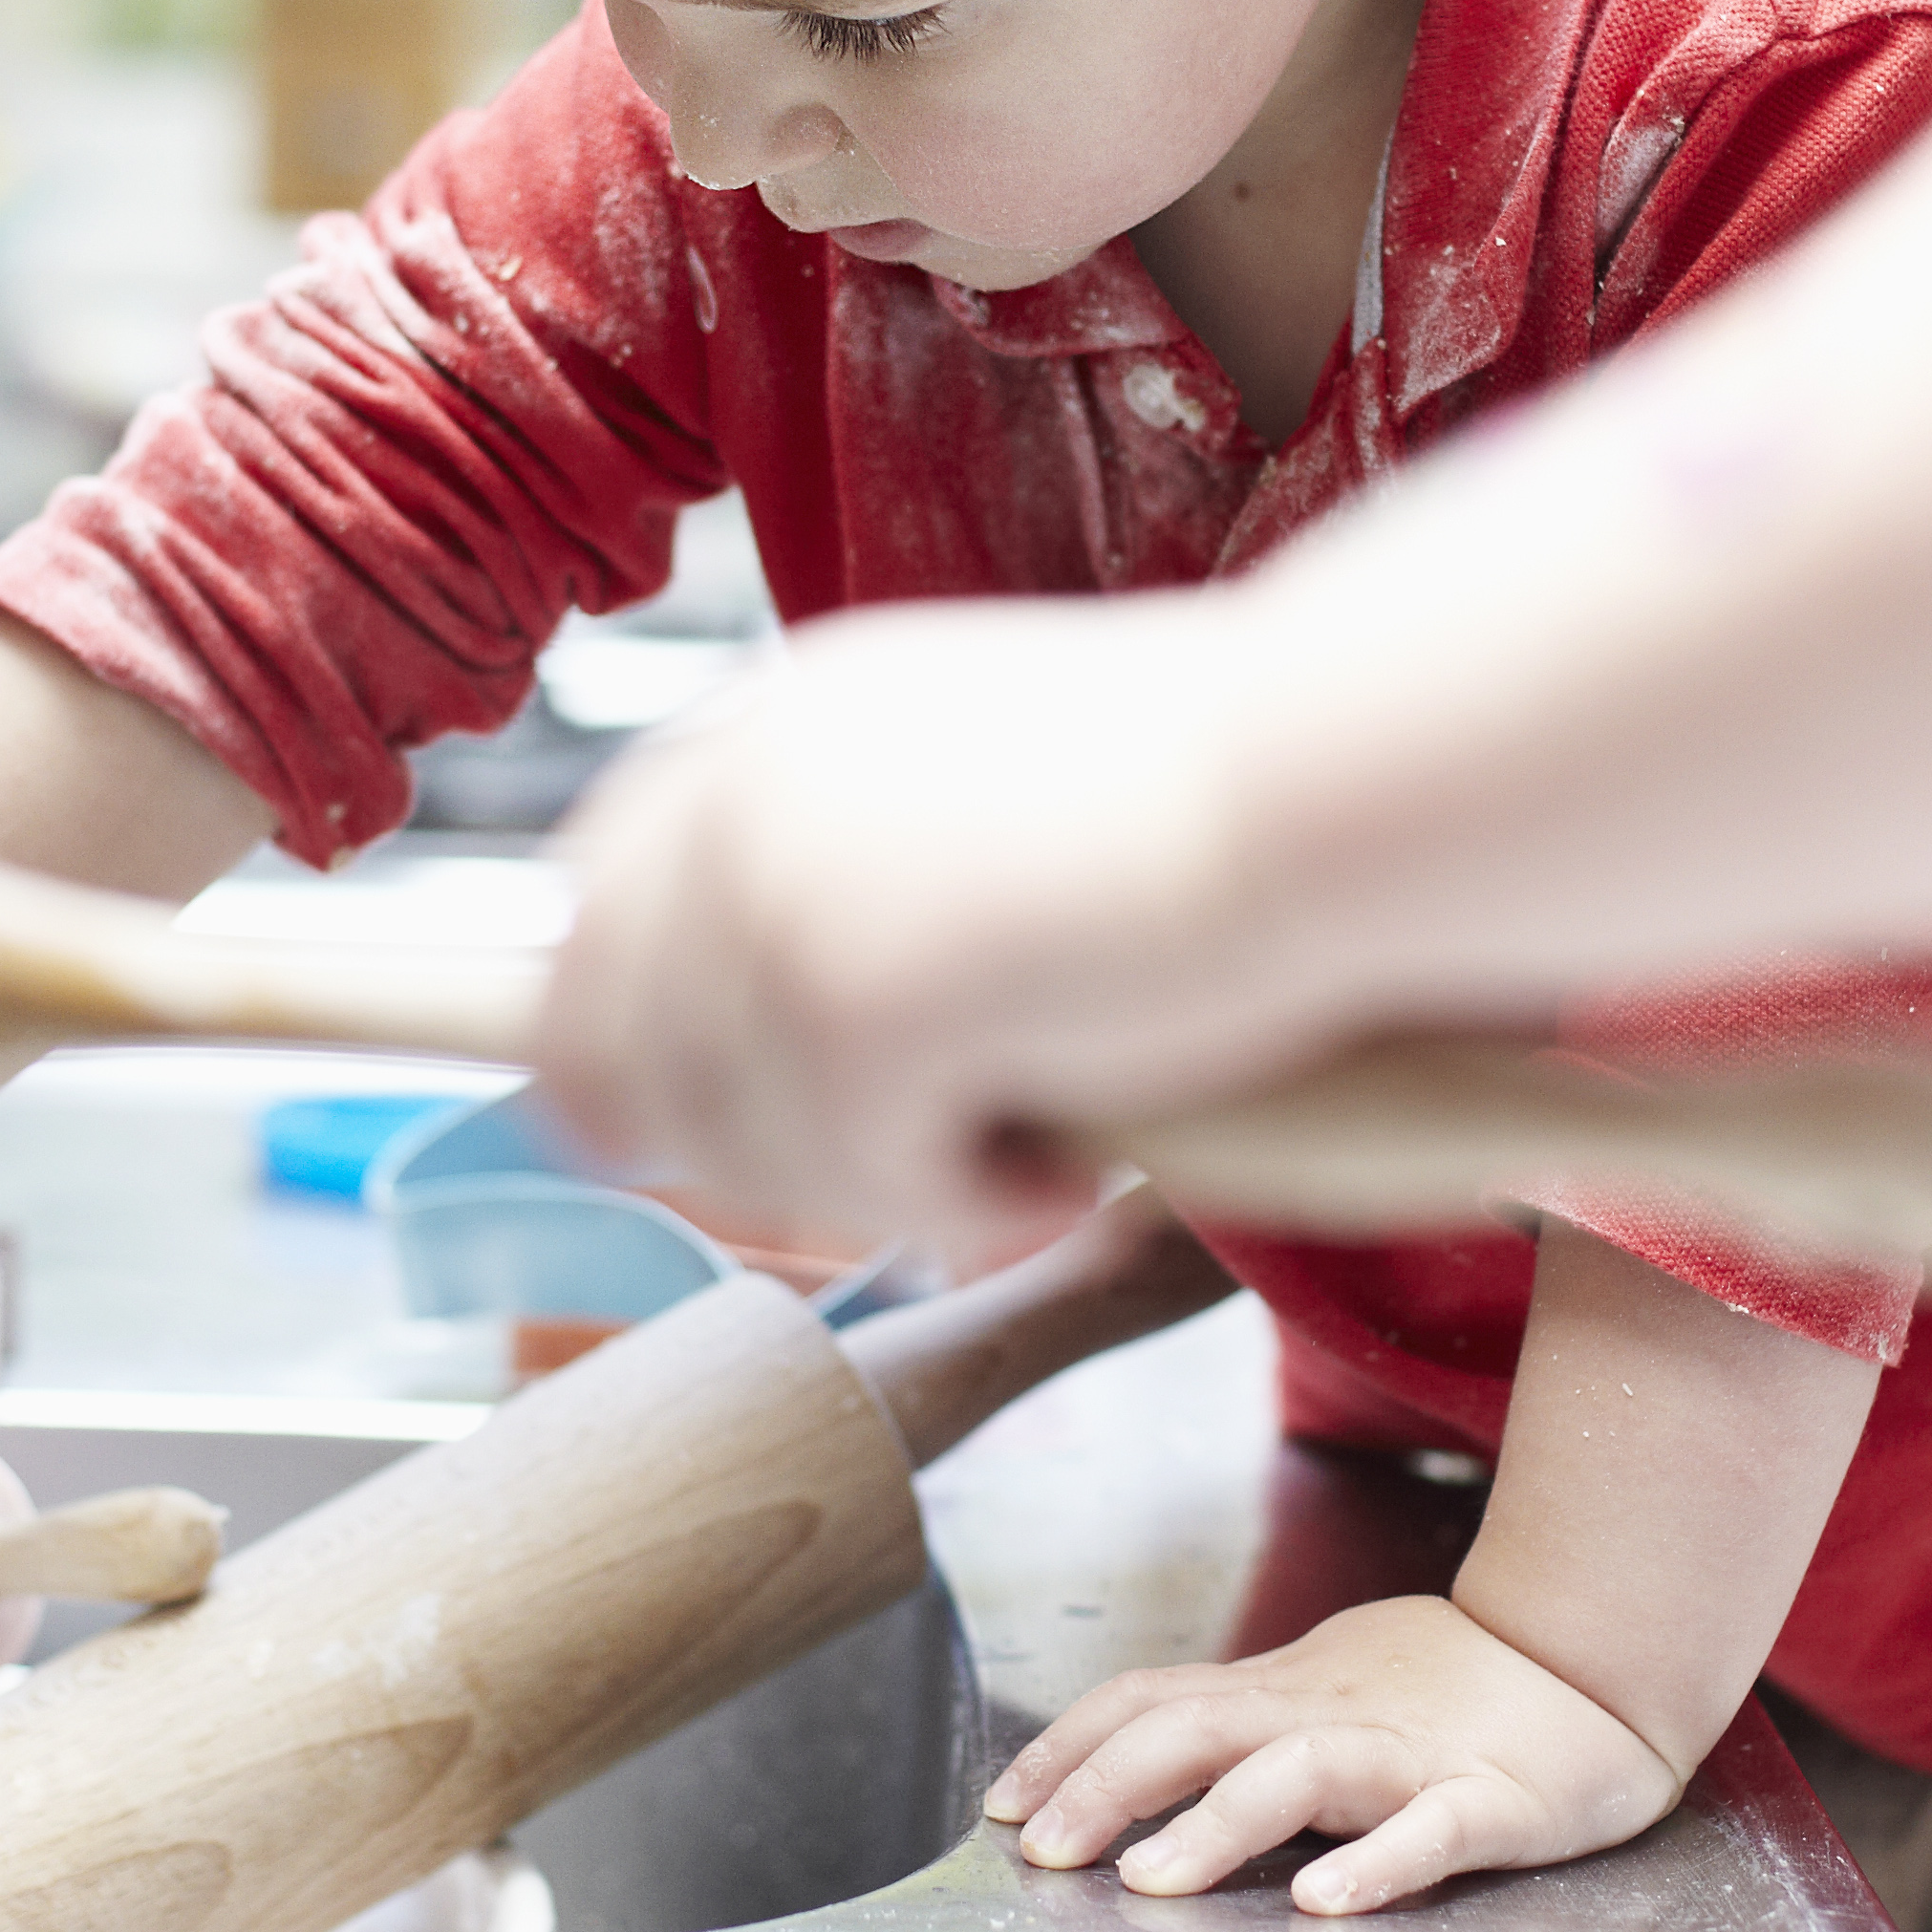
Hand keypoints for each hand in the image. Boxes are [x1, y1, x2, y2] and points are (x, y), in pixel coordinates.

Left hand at [538, 595, 1339, 1241]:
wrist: (1338, 778)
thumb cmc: (1226, 792)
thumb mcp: (977, 794)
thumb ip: (852, 876)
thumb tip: (748, 1044)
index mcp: (770, 727)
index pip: (593, 899)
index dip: (628, 1031)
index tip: (693, 1121)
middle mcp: (741, 798)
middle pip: (614, 1050)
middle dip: (750, 1146)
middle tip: (914, 1166)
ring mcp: (780, 898)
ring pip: (742, 1146)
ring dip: (888, 1181)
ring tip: (1042, 1140)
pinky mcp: (850, 1003)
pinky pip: (861, 1186)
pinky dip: (971, 1205)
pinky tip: (1073, 1158)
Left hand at [983, 1592, 1690, 1917]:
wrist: (1600, 1663)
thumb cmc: (1454, 1687)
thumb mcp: (1326, 1686)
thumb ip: (1242, 1723)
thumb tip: (1130, 1757)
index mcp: (1287, 1693)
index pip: (1154, 1700)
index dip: (1073, 1745)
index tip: (1002, 1803)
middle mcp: (1332, 1715)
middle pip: (1198, 1730)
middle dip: (1107, 1785)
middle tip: (1039, 1852)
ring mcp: (1412, 1758)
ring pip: (1299, 1776)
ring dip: (1215, 1826)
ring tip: (1147, 1882)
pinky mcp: (1495, 1803)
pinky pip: (1432, 1833)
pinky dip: (1377, 1863)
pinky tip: (1327, 1903)